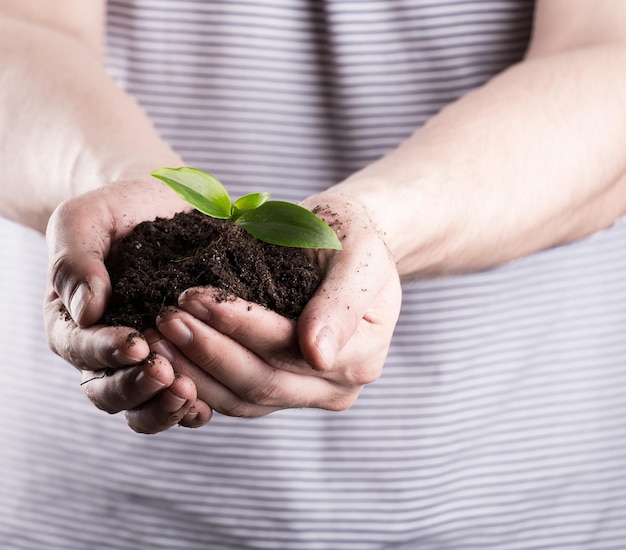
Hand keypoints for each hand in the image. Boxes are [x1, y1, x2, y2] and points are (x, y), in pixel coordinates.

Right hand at [44, 178, 211, 432]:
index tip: (136, 342)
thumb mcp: (86, 220)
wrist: (162, 207)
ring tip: (187, 393)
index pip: (81, 349)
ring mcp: (145, 362)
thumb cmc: (119, 213)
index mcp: (75, 322)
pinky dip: (190, 408)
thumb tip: (85, 311)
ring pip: (143, 407)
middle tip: (165, 373)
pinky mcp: (181, 364)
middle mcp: (106, 352)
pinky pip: (179, 402)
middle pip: (108, 392)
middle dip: (136, 387)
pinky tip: (207, 402)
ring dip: (163, 406)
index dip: (106, 351)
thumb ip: (75, 259)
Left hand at [153, 196, 402, 416]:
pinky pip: (236, 398)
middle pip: (262, 381)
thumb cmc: (354, 239)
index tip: (193, 296)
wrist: (350, 243)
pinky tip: (169, 357)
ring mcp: (308, 394)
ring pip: (243, 399)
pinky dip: (200, 381)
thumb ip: (341, 305)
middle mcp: (336, 386)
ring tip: (155, 338)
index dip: (238, 326)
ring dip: (195, 371)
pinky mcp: (281, 390)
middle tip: (164, 319)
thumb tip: (317, 356)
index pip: (289, 348)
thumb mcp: (359, 257)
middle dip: (208, 350)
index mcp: (360, 355)